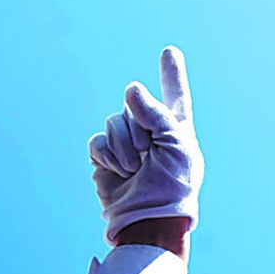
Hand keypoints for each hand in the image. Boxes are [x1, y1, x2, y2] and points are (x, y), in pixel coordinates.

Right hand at [89, 46, 202, 245]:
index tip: (170, 52)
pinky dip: (108, 155)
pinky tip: (120, 173)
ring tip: (136, 169)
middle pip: (133, 105)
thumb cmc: (173, 186)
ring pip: (114, 121)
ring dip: (125, 145)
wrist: (150, 220)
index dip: (171, 74)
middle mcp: (151, 134)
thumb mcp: (176, 144)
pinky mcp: (105, 159)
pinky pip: (98, 141)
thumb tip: (130, 89)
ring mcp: (127, 146)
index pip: (175, 95)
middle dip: (139, 128)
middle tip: (150, 156)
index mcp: (176, 130)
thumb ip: (156, 112)